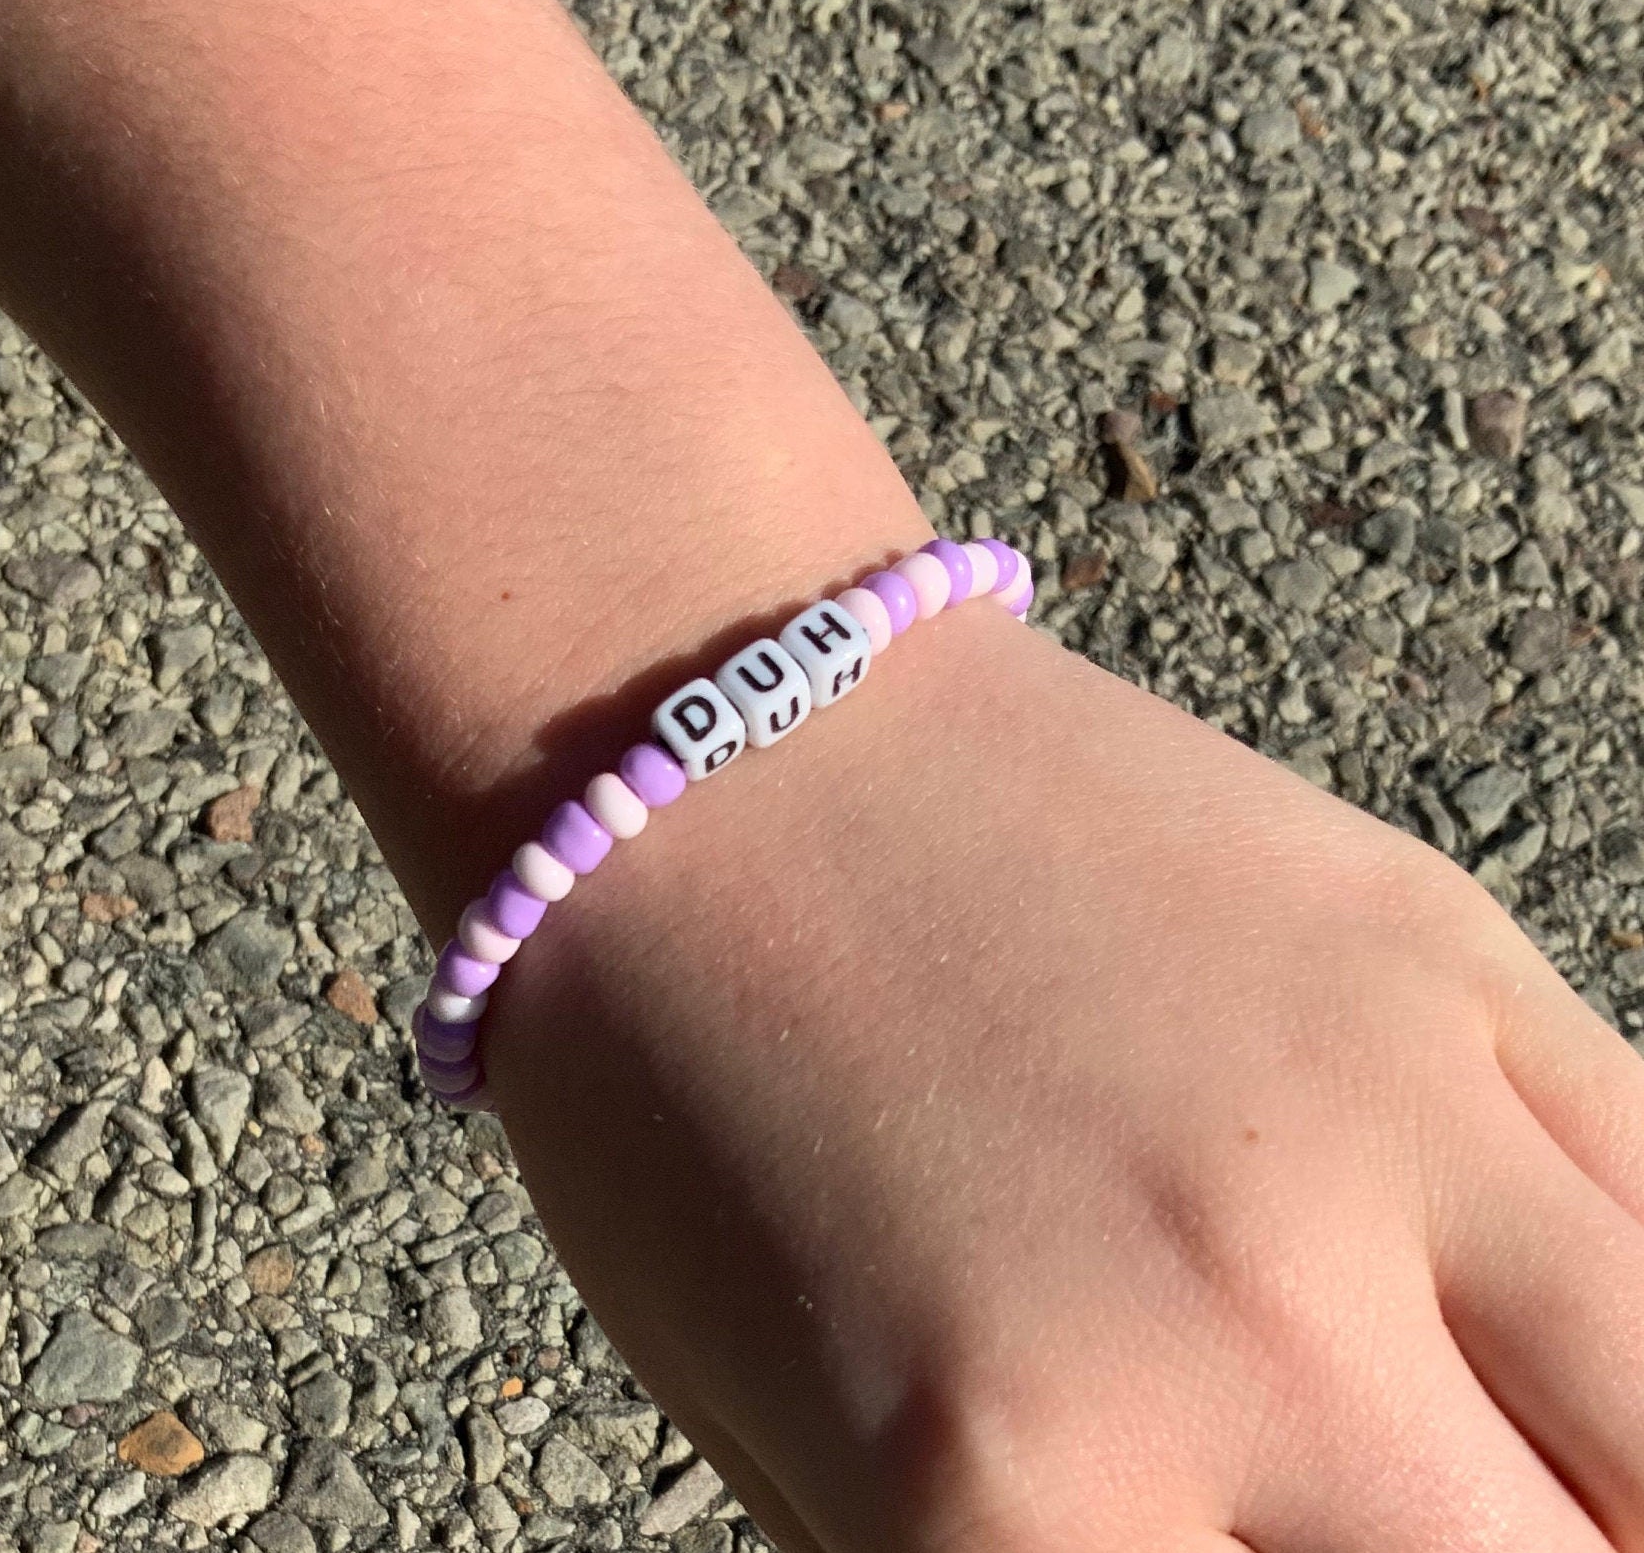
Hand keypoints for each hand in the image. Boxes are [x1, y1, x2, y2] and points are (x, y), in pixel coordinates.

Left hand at [488, 602, 1643, 1552]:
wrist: (713, 754)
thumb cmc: (682, 1090)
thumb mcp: (788, 1429)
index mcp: (1011, 1496)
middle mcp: (1240, 1329)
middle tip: (1398, 1520)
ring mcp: (1375, 1117)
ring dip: (1612, 1487)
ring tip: (1518, 1468)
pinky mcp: (1436, 951)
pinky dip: (1633, 1322)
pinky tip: (1562, 1346)